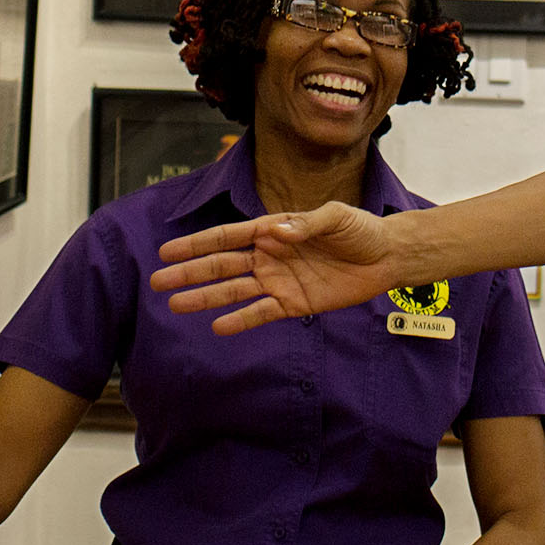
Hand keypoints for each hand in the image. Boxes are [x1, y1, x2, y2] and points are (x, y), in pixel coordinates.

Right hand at [151, 202, 408, 333]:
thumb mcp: (335, 217)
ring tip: (177, 305)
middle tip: (158, 282)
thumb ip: (304, 224)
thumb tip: (273, 232)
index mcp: (273, 229)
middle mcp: (269, 256)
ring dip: (206, 298)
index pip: (227, 237)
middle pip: (222, 265)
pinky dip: (241, 320)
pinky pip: (262, 313)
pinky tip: (218, 327)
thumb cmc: (360, 229)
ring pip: (234, 290)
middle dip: (190, 273)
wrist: (386, 257)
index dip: (197, 244)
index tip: (168, 251)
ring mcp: (279, 281)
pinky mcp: (294, 304)